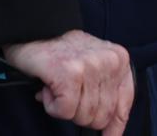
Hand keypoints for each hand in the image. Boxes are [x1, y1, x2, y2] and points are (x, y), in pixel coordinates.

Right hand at [4, 30, 134, 135]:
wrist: (33, 30)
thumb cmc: (62, 53)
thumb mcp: (93, 66)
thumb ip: (105, 94)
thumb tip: (111, 130)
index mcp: (119, 60)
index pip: (124, 105)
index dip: (114, 127)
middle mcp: (110, 62)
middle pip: (100, 117)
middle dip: (80, 113)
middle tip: (67, 95)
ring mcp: (91, 67)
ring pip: (82, 116)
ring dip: (64, 108)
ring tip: (57, 86)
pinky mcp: (70, 74)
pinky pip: (64, 112)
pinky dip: (52, 106)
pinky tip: (48, 88)